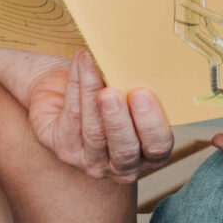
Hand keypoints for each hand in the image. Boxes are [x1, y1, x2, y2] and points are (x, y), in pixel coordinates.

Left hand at [22, 49, 178, 182]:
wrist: (68, 93)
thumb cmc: (111, 90)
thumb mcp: (132, 92)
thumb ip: (139, 86)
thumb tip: (140, 58)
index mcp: (150, 152)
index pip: (157, 146)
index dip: (151, 123)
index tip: (143, 93)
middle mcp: (123, 164)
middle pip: (124, 149)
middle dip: (118, 120)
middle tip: (113, 92)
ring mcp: (92, 161)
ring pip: (94, 132)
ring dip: (92, 96)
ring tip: (93, 66)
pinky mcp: (65, 149)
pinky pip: (71, 119)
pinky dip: (77, 86)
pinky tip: (81, 63)